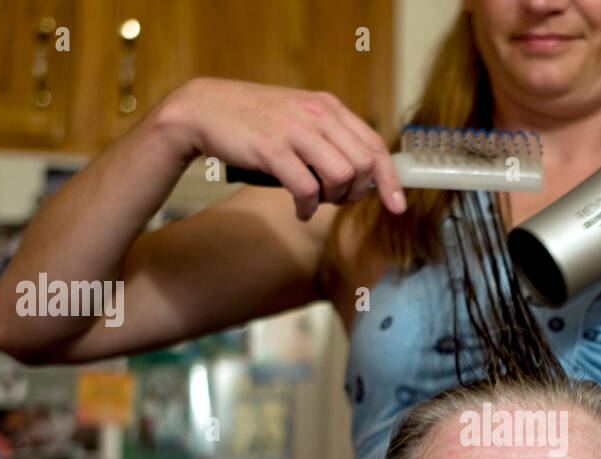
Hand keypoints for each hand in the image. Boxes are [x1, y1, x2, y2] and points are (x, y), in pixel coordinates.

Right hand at [157, 77, 405, 220]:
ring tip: (316, 201)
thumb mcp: (299, 118)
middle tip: (336, 200)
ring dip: (333, 199)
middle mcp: (317, 115)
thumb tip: (361, 175)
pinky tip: (300, 209)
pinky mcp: (272, 149)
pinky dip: (308, 207)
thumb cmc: (254, 121)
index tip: (397, 206)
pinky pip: (307, 189)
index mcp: (328, 107)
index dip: (390, 180)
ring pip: (341, 176)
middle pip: (363, 166)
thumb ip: (329, 138)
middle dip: (356, 193)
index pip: (374, 145)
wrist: (204, 110)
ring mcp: (295, 130)